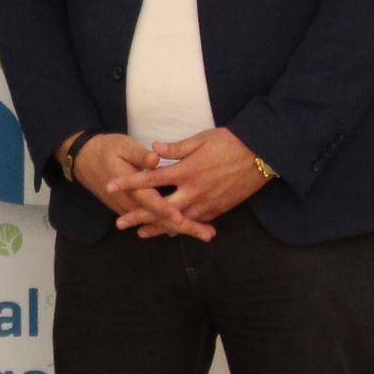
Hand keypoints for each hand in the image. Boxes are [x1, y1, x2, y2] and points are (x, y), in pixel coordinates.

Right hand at [69, 131, 215, 241]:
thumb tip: (155, 158)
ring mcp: (129, 208)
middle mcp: (130, 202)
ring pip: (156, 223)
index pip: (152, 202)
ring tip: (203, 234)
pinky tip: (185, 228)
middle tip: (208, 235)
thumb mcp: (122, 145)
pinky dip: (168, 226)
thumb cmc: (106, 149)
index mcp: (130, 187)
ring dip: (180, 229)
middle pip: (159, 219)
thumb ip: (139, 154)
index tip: (184, 218)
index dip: (168, 211)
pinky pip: (151, 221)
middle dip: (184, 228)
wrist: (83, 159)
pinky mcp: (129, 209)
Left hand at [104, 127, 267, 235]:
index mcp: (186, 171)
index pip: (150, 179)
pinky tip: (170, 232)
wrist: (263, 154)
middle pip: (160, 208)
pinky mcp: (219, 209)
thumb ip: (175, 148)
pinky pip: (196, 222)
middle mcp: (194, 191)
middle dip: (139, 216)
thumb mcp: (201, 139)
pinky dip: (181, 227)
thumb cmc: (231, 142)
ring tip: (141, 234)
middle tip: (119, 223)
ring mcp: (207, 203)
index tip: (110, 186)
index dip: (128, 183)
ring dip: (158, 227)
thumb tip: (153, 148)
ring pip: (177, 220)